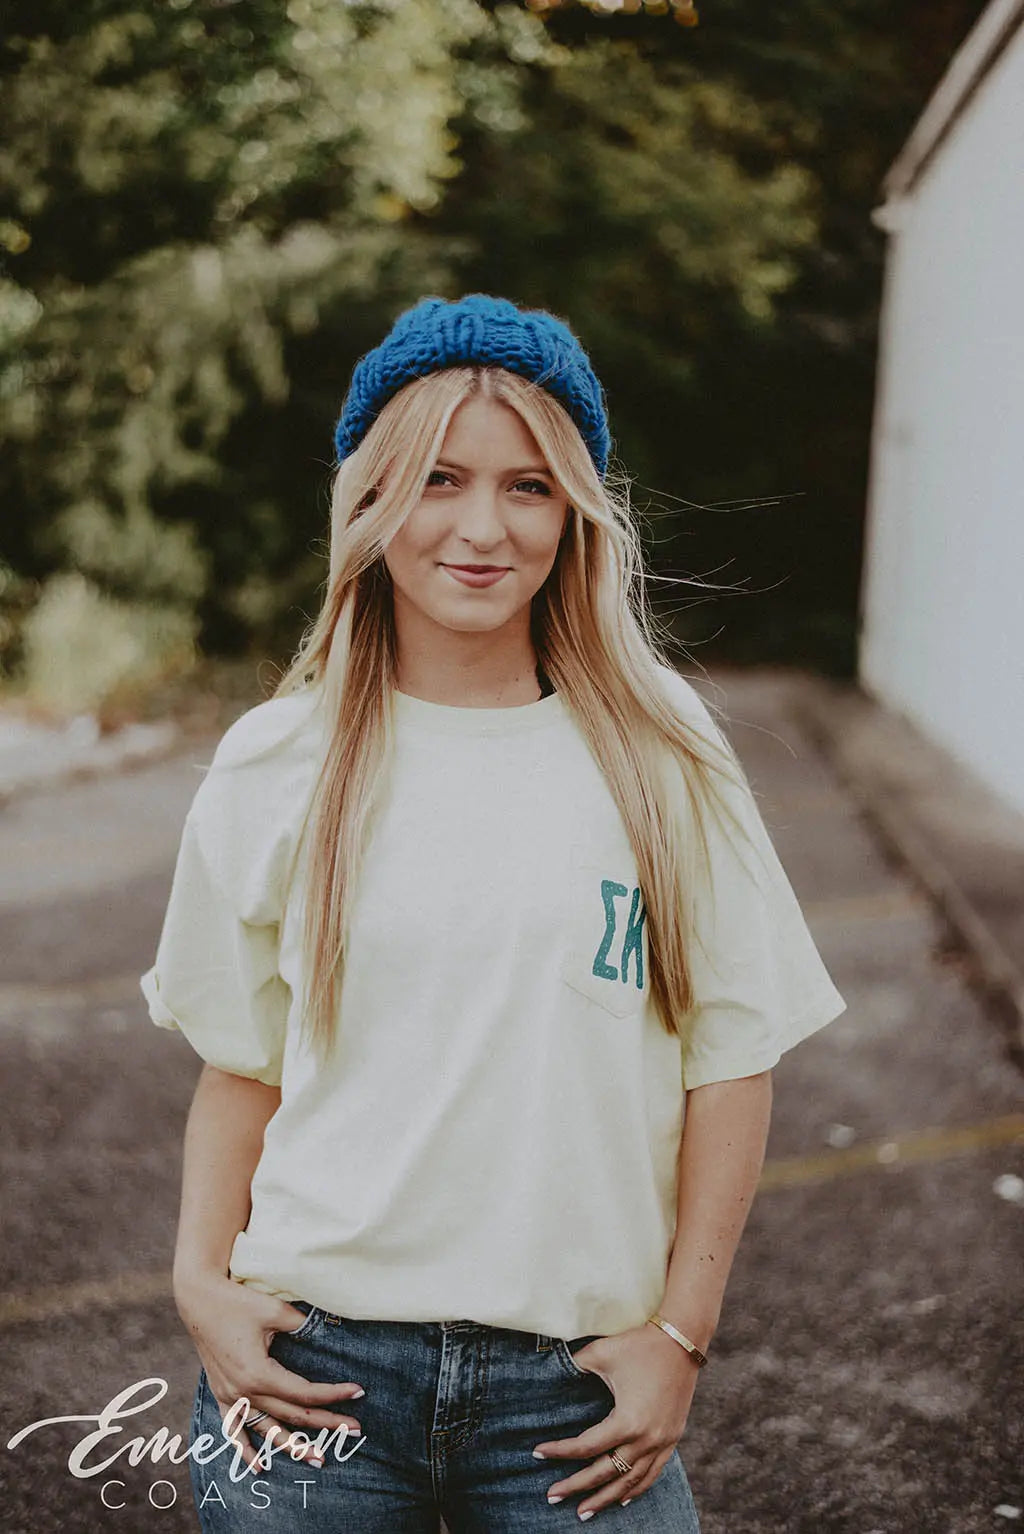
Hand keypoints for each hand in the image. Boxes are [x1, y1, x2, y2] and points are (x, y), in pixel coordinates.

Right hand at [175, 1272, 363, 1469]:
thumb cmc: (238, 1301)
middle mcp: (244, 1392)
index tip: (359, 1391)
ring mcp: (231, 1396)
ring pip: (267, 1431)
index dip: (334, 1394)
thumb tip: (331, 1330)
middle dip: (326, 1423)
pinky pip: (234, 1430)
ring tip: (319, 1459)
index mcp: (259, 1374)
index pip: (305, 1393)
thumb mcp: (275, 1310)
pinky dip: (246, 1451)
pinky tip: (259, 1468)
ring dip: (293, 1448)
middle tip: (356, 1430)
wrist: (199, 1300)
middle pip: (292, 1416)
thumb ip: (303, 1325)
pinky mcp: (222, 1394)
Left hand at [533, 1323, 699, 1518]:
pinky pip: (653, 1473)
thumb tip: (548, 1371)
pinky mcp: (672, 1438)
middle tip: (552, 1496)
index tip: (537, 1453)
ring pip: (630, 1482)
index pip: (586, 1447)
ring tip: (583, 1512)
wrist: (682, 1339)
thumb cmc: (638, 1344)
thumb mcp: (601, 1353)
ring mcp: (662, 1442)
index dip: (559, 1451)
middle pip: (606, 1473)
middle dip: (577, 1487)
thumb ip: (573, 1366)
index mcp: (627, 1421)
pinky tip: (622, 1498)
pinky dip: (636, 1489)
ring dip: (605, 1498)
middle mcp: (646, 1439)